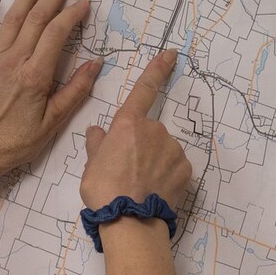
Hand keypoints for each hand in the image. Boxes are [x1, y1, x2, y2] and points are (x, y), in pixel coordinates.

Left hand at [0, 0, 101, 188]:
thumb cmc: (19, 140)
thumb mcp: (54, 121)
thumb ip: (75, 90)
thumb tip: (95, 63)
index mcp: (35, 76)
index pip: (57, 34)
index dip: (72, 14)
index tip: (84, 2)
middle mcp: (14, 61)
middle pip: (36, 19)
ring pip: (12, 19)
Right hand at [81, 50, 192, 209]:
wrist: (130, 220)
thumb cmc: (104, 190)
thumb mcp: (90, 164)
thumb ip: (97, 143)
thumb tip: (98, 132)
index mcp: (128, 124)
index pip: (144, 90)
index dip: (157, 69)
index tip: (171, 54)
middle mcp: (154, 130)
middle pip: (148, 132)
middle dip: (139, 145)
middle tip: (125, 170)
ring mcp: (172, 149)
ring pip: (162, 150)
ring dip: (153, 161)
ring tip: (138, 184)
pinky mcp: (185, 168)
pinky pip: (174, 166)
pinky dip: (165, 175)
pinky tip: (154, 190)